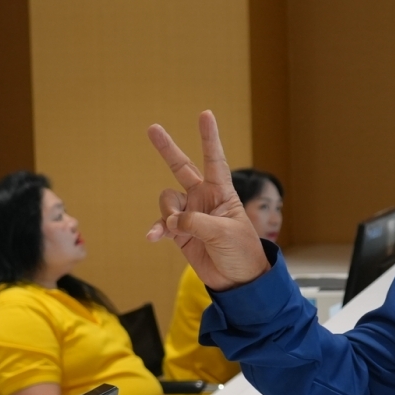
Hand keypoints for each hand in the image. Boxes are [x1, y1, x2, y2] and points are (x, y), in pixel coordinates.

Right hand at [146, 111, 268, 290]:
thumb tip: (172, 221)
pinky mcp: (180, 233)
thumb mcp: (224, 233)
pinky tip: (153, 237)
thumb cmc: (242, 252)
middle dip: (167, 149)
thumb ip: (196, 223)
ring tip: (178, 229)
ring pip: (167, 201)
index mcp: (222, 192)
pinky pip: (162, 224)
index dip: (209, 138)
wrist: (237, 280)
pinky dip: (158, 229)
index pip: (214, 159)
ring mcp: (190, 214)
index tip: (205, 115)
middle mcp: (203, 198)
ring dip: (168, 213)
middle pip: (182, 167)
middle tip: (152, 128)